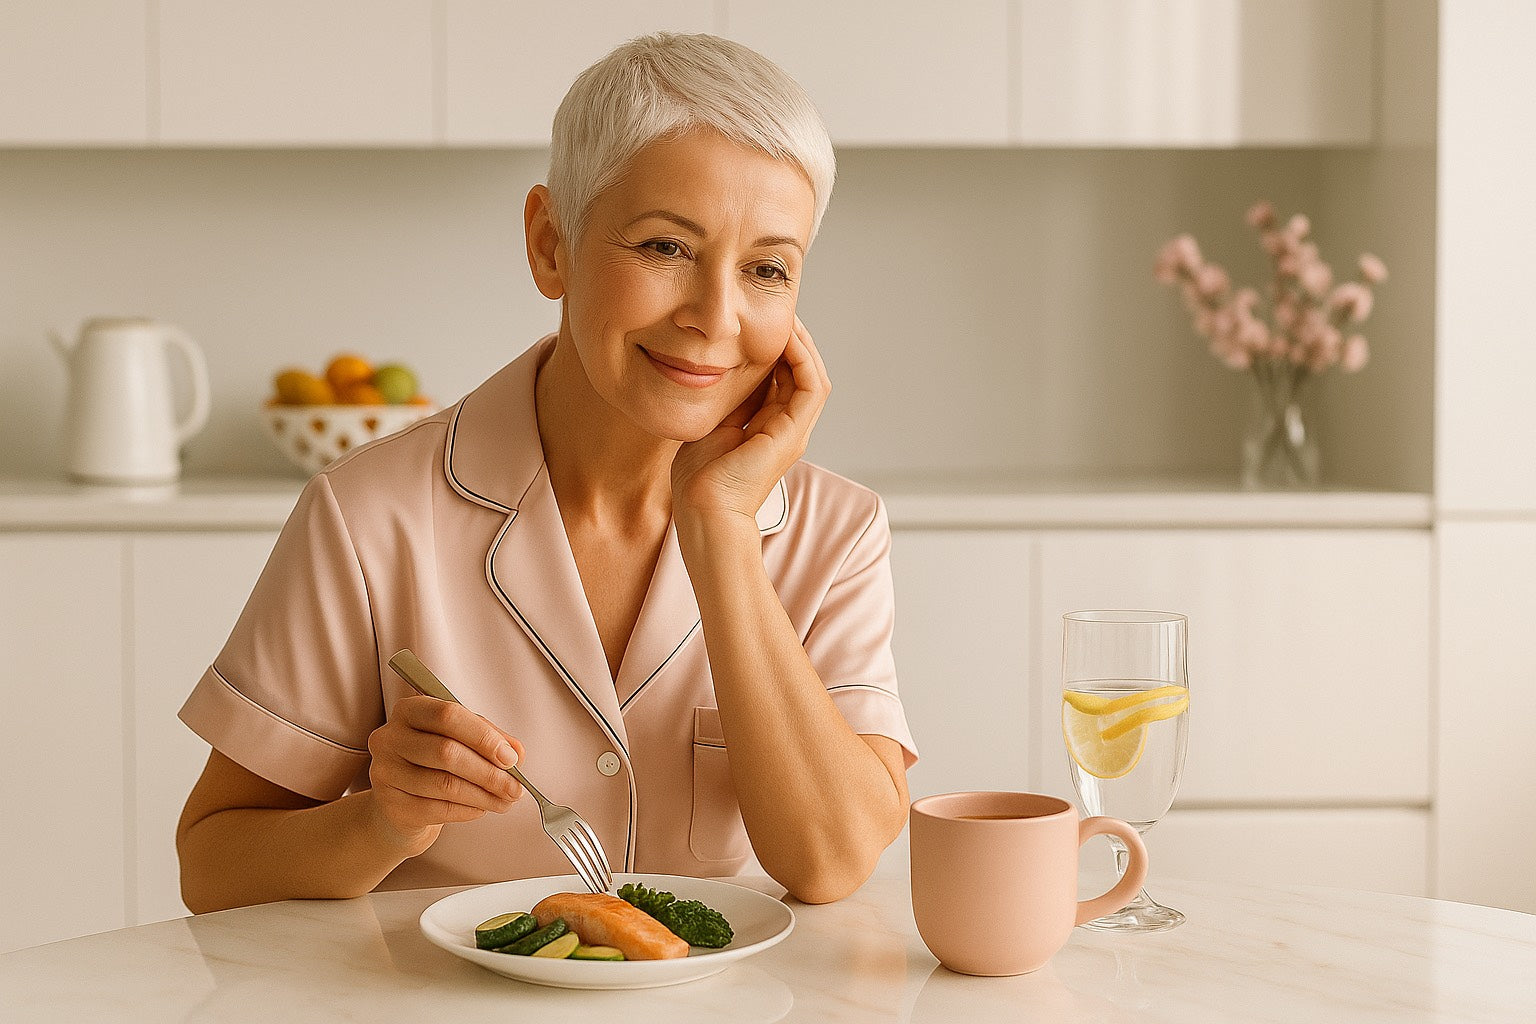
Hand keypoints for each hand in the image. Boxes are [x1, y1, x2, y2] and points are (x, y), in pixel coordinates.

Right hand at [365, 695, 524, 850]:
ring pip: (444, 784)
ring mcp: (385, 772)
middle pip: (446, 752)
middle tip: (515, 788)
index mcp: (410, 710)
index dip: (483, 737)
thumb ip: (490, 739)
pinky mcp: (390, 805)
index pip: (448, 715)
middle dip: (489, 773)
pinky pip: (437, 809)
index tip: (511, 758)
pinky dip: (466, 810)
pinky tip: (481, 809)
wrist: (401, 802)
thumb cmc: (436, 762)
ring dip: (483, 795)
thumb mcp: (461, 739)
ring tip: (504, 801)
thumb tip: (516, 753)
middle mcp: (389, 738)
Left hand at [670, 316, 829, 528]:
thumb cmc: (699, 482)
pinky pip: (811, 385)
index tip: (755, 321)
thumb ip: (722, 403)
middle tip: (773, 309)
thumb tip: (715, 371)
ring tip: (784, 316)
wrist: (704, 513)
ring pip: (811, 373)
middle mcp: (786, 428)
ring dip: (800, 343)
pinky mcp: (793, 433)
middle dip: (789, 338)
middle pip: (799, 371)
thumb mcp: (709, 426)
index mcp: (768, 427)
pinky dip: (802, 358)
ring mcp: (793, 431)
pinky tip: (786, 337)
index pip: (780, 377)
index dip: (772, 347)